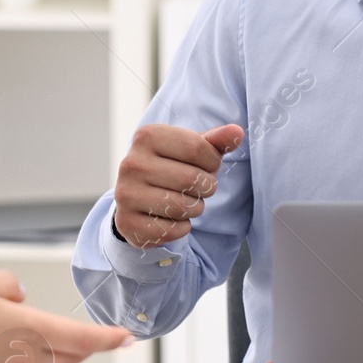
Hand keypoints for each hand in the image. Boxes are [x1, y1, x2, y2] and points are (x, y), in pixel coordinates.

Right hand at [0, 270, 132, 362]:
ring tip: (6, 333)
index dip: (110, 337)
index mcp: (32, 331)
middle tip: (89, 335)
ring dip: (42, 351)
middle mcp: (30, 360)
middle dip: (83, 344)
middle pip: (71, 354)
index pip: (84, 337)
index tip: (128, 337)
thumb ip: (8, 284)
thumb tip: (21, 296)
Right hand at [113, 123, 243, 248]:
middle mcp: (130, 163)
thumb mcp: (193, 149)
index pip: (196, 148)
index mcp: (146, 136)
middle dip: (206, 187)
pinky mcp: (127, 223)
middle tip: (199, 188)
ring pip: (182, 206)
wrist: (137, 197)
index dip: (212, 162)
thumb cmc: (173, 166)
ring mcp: (125, 194)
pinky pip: (171, 230)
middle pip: (191, 178)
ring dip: (195, 208)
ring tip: (187, 202)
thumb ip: (216, 140)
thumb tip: (237, 132)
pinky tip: (172, 219)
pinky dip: (182, 228)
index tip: (207, 166)